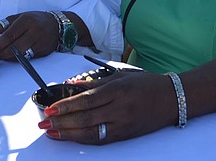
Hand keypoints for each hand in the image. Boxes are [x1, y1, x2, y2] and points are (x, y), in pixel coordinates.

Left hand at [0, 11, 58, 60]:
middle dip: (2, 54)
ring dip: (8, 57)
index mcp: (26, 20)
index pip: (9, 35)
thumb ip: (0, 26)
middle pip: (15, 47)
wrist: (57, 25)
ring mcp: (40, 42)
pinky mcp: (44, 52)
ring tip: (0, 56)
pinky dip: (18, 58)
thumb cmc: (34, 20)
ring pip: (21, 55)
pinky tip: (12, 56)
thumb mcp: (17, 18)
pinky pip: (28, 58)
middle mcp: (34, 31)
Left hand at [39, 71, 176, 143]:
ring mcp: (122, 124)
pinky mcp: (125, 135)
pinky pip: (101, 139)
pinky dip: (83, 138)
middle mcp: (119, 108)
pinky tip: (70, 137)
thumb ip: (96, 82)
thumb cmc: (146, 84)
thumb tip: (72, 84)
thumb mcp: (121, 76)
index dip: (66, 106)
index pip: (86, 100)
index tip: (50, 108)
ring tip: (52, 133)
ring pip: (91, 132)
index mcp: (117, 90)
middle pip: (85, 118)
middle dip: (61, 122)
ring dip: (68, 134)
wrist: (171, 99)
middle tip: (44, 123)